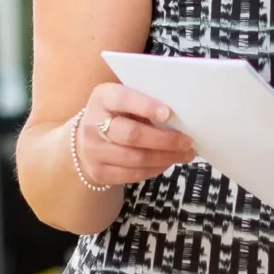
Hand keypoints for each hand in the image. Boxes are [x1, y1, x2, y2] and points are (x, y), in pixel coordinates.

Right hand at [72, 82, 196, 188]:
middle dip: (164, 140)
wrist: (86, 142)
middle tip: (187, 141)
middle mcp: (92, 124)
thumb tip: (179, 117)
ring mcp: (93, 151)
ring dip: (165, 157)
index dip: (145, 106)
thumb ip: (143, 105)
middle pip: (132, 134)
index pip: (122, 99)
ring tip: (185, 154)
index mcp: (102, 98)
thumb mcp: (123, 102)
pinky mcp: (98, 172)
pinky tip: (167, 162)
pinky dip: (155, 169)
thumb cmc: (115, 116)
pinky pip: (133, 174)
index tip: (169, 113)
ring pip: (136, 158)